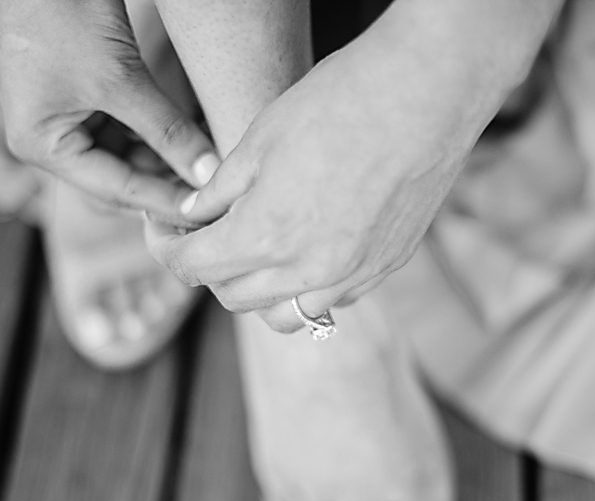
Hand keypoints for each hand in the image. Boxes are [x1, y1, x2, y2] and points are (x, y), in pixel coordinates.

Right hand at [0, 0, 217, 223]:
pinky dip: (158, 134)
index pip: (114, 189)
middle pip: (120, 178)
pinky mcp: (85, 98)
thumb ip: (168, 131)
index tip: (206, 211)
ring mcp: (66, 120)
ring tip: (210, 166)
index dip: (163, 201)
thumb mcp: (122, 80)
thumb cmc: (65, 14)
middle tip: (214, 192)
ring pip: (128, 156)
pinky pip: (128, 129)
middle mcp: (49, 141)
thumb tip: (209, 175)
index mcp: (42, 147)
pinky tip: (194, 141)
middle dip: (166, 182)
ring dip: (167, 159)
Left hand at [145, 27, 496, 331]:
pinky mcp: (387, 266)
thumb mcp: (260, 138)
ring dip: (258, 291)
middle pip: (234, 297)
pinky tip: (308, 247)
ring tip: (256, 252)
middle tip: (206, 235)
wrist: (428, 92)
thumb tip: (194, 217)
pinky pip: (333, 298)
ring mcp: (353, 275)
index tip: (166, 232)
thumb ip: (220, 191)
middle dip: (208, 269)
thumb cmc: (339, 102)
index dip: (167, 250)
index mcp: (266, 236)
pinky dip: (307, 286)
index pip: (194, 268)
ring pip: (285, 315)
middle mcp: (308, 271)